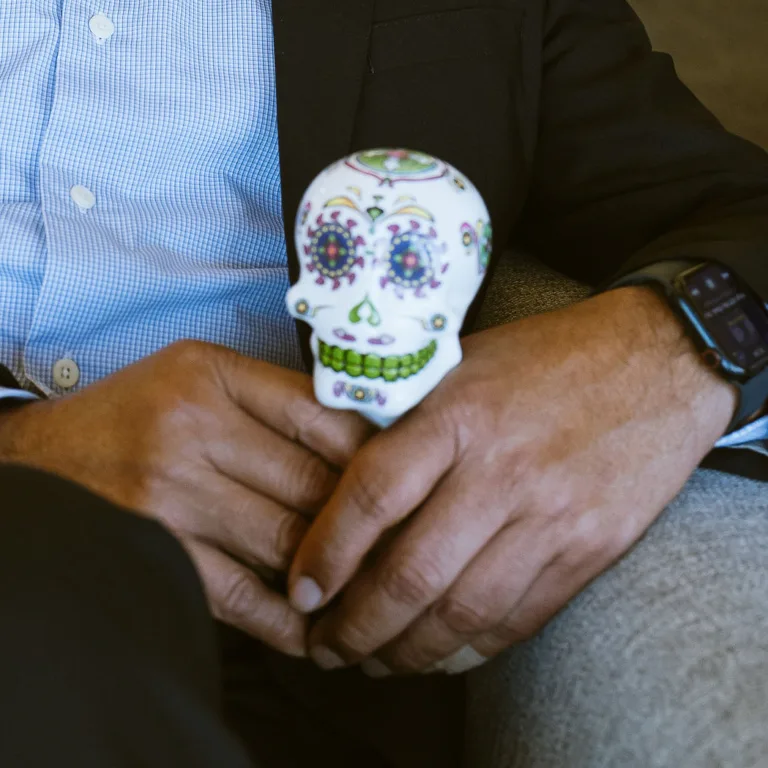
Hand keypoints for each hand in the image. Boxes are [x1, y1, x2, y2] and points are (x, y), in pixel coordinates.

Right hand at [0, 340, 371, 654]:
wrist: (37, 462)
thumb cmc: (133, 415)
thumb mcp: (197, 376)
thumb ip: (274, 399)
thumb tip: (364, 438)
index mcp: (212, 375)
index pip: (322, 415)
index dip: (375, 454)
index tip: (405, 480)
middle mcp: (191, 427)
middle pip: (314, 482)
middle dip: (365, 520)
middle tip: (403, 541)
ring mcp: (170, 494)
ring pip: (287, 540)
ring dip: (335, 572)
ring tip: (369, 586)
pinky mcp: (155, 550)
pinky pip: (240, 595)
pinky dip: (285, 618)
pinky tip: (313, 628)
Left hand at [286, 287, 736, 674]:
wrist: (657, 364)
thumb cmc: (548, 358)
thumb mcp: (465, 364)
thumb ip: (409, 420)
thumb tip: (343, 477)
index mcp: (460, 413)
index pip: (374, 495)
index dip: (327, 552)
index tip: (302, 589)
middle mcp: (503, 470)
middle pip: (412, 573)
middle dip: (357, 626)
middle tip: (325, 647)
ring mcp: (551, 516)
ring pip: (463, 611)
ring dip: (408, 652)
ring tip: (374, 663)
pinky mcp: (590, 550)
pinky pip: (519, 619)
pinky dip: (469, 650)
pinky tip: (438, 656)